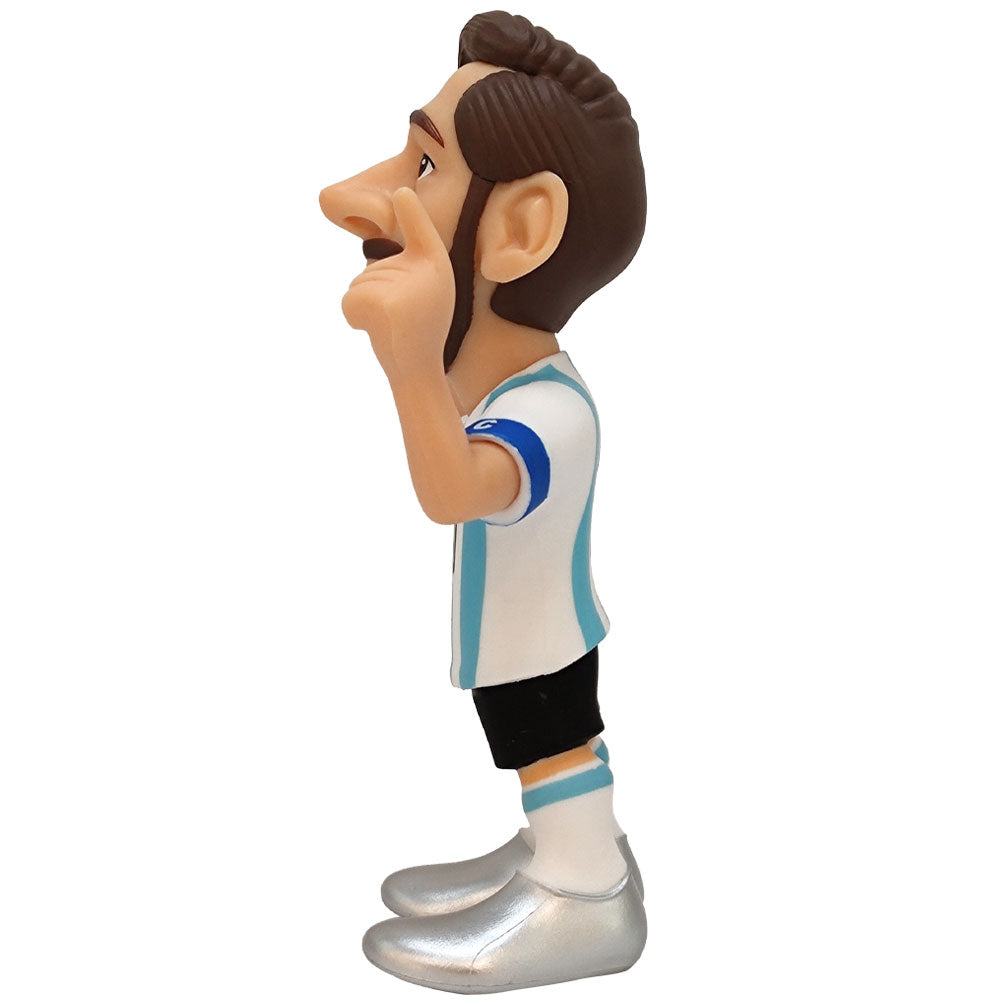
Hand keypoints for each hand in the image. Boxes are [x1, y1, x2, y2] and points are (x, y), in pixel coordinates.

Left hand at [341, 187, 455, 376]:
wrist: (419, 371)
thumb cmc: (422, 328)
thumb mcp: (424, 288)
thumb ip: (409, 254)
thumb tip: (396, 200)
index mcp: (435, 265)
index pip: (421, 231)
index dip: (412, 212)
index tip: (403, 192)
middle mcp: (423, 273)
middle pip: (372, 268)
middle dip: (375, 292)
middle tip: (400, 317)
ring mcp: (402, 288)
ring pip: (359, 284)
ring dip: (366, 307)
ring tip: (392, 325)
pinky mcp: (380, 307)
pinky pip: (349, 301)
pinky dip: (355, 317)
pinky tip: (378, 331)